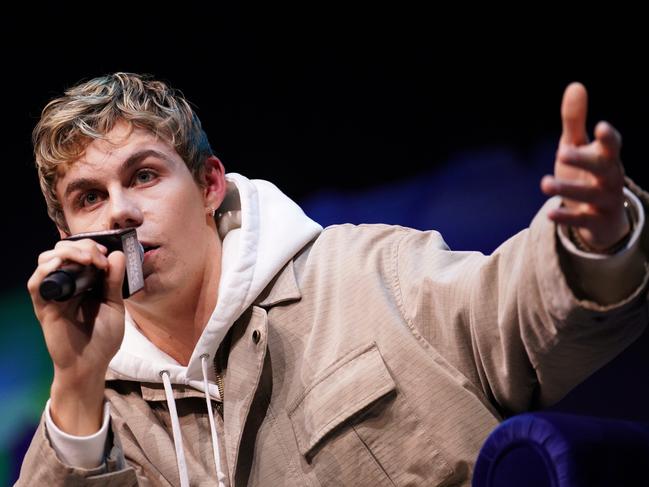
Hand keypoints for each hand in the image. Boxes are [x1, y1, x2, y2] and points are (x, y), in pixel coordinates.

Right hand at [26, 238, 125, 433]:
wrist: (92, 364)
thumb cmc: (103, 337)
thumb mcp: (114, 305)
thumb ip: (113, 281)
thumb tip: (117, 254)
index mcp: (83, 282)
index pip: (79, 252)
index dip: (90, 246)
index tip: (106, 253)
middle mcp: (66, 284)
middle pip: (62, 251)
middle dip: (81, 246)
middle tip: (98, 257)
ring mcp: (54, 295)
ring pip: (46, 260)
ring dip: (66, 253)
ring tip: (86, 259)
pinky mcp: (44, 307)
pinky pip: (36, 284)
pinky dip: (45, 271)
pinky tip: (60, 266)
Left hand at [540, 82, 628, 251]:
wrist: (602, 218)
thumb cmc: (586, 173)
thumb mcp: (578, 147)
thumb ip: (575, 121)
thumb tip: (576, 85)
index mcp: (606, 157)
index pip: (612, 145)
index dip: (607, 137)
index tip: (600, 126)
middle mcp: (610, 178)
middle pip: (602, 168)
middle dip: (584, 160)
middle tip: (561, 152)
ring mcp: (604, 201)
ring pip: (589, 195)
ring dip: (567, 188)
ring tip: (543, 184)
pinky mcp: (593, 222)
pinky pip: (581, 220)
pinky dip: (567, 217)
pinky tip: (550, 214)